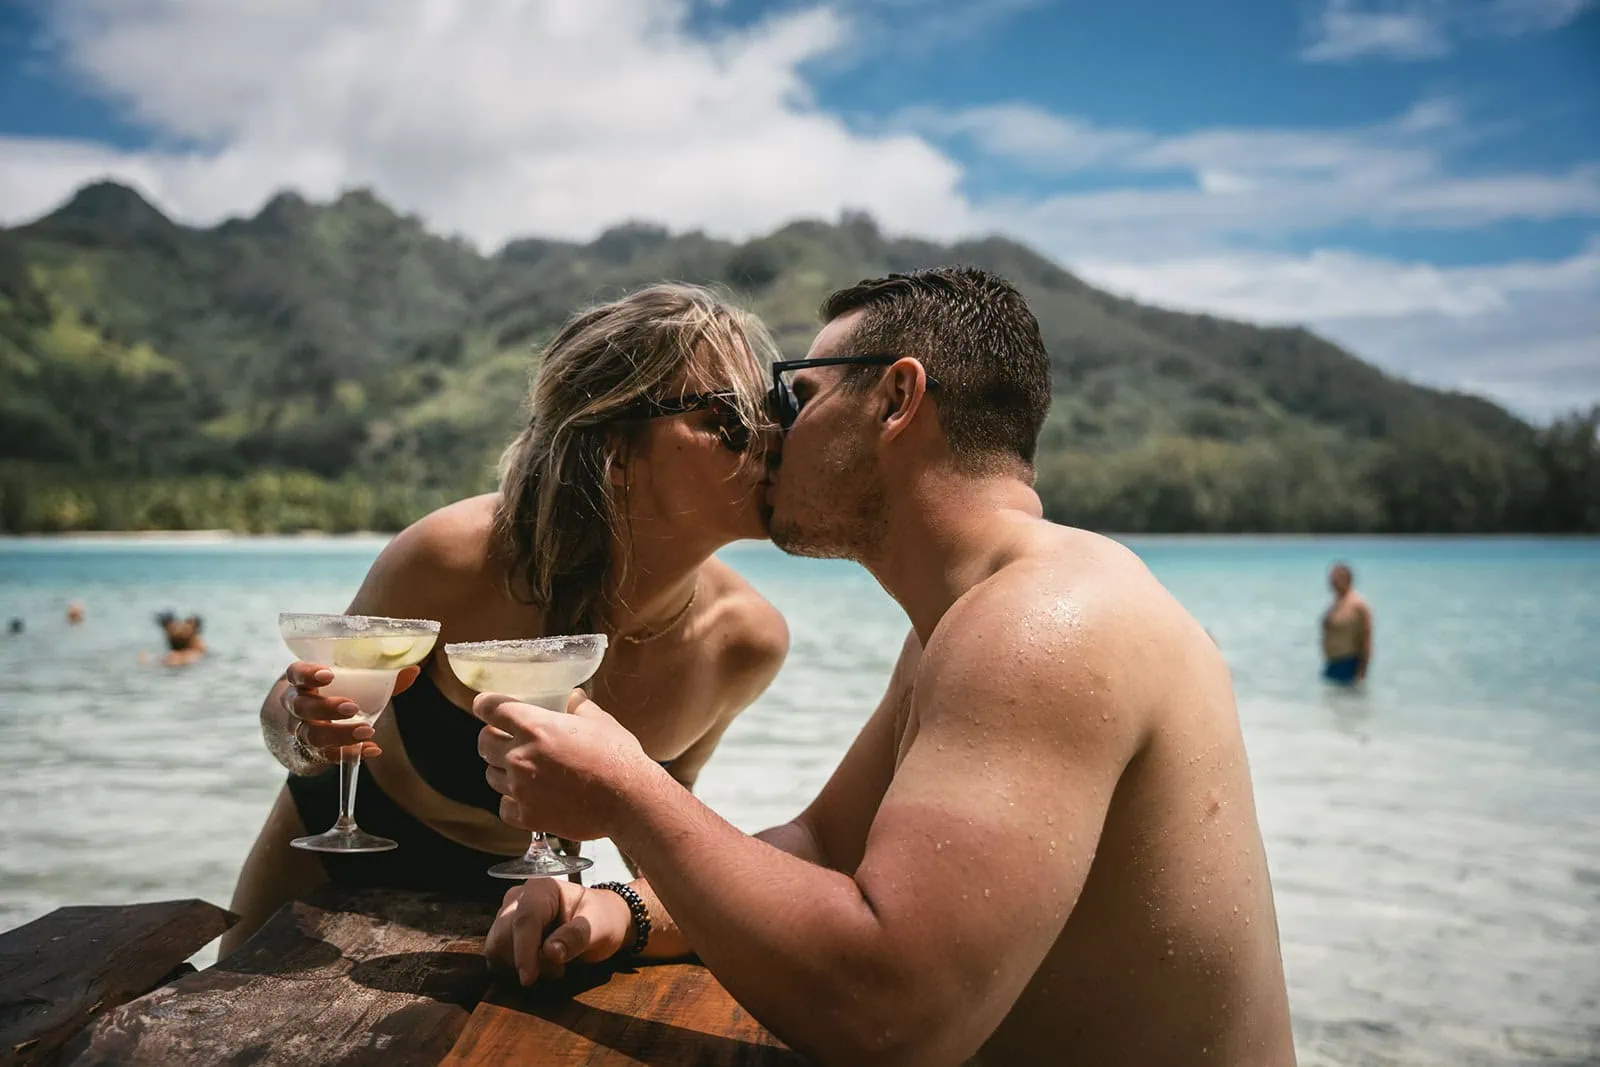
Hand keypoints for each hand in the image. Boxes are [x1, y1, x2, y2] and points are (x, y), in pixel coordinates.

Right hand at [282, 661, 420, 760]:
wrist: (304, 726)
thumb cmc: (331, 695)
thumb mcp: (348, 683)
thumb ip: (378, 677)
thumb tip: (412, 671)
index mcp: (302, 682)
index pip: (296, 674)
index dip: (308, 674)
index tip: (327, 675)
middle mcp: (295, 706)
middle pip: (301, 707)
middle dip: (326, 708)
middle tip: (352, 707)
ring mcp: (300, 731)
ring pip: (311, 735)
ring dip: (339, 734)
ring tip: (366, 731)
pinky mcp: (311, 753)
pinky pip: (327, 756)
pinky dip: (350, 753)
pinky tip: (371, 750)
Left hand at [474, 688, 656, 840]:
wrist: (629, 800)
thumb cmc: (618, 757)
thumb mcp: (600, 721)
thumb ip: (579, 707)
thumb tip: (572, 697)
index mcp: (535, 726)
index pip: (490, 708)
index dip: (485, 705)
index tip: (484, 706)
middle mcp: (520, 756)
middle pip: (483, 743)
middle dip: (492, 738)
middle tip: (506, 739)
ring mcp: (521, 789)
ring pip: (491, 775)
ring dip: (502, 770)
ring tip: (522, 770)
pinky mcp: (527, 817)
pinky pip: (504, 806)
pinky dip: (513, 801)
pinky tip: (529, 797)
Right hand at [484, 878, 632, 983]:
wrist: (599, 920)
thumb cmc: (602, 918)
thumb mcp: (600, 927)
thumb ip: (577, 937)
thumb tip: (549, 952)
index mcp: (542, 887)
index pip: (524, 919)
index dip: (524, 951)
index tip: (528, 979)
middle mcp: (518, 898)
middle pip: (504, 935)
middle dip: (526, 960)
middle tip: (559, 969)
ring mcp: (508, 915)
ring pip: (496, 949)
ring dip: (521, 966)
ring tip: (553, 966)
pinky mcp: (504, 934)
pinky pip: (497, 957)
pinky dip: (514, 969)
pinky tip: (540, 968)